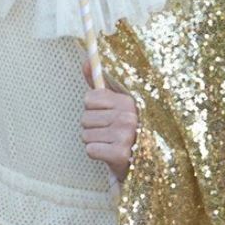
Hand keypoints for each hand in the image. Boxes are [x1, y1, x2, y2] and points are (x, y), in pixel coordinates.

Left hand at [80, 57, 137, 181]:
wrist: (139, 162)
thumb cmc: (122, 129)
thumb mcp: (114, 104)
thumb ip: (98, 82)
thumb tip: (85, 61)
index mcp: (127, 101)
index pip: (88, 99)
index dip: (92, 109)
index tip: (105, 115)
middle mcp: (128, 116)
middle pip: (85, 118)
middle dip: (92, 127)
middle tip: (108, 133)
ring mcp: (125, 135)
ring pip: (86, 134)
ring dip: (93, 141)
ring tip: (109, 143)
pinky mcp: (120, 154)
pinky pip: (90, 149)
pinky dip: (95, 153)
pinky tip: (108, 154)